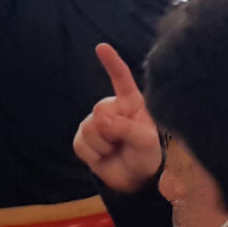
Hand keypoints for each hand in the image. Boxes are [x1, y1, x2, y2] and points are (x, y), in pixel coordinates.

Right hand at [72, 44, 162, 193]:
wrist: (134, 179)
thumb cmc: (146, 154)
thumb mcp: (145, 142)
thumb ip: (126, 129)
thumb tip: (101, 120)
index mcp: (130, 102)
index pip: (120, 79)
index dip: (111, 63)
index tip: (101, 47)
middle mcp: (110, 108)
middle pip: (100, 113)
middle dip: (111, 133)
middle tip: (124, 143)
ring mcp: (94, 123)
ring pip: (89, 129)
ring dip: (104, 146)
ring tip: (115, 150)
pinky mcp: (82, 139)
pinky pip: (81, 144)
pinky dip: (93, 155)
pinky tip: (104, 156)